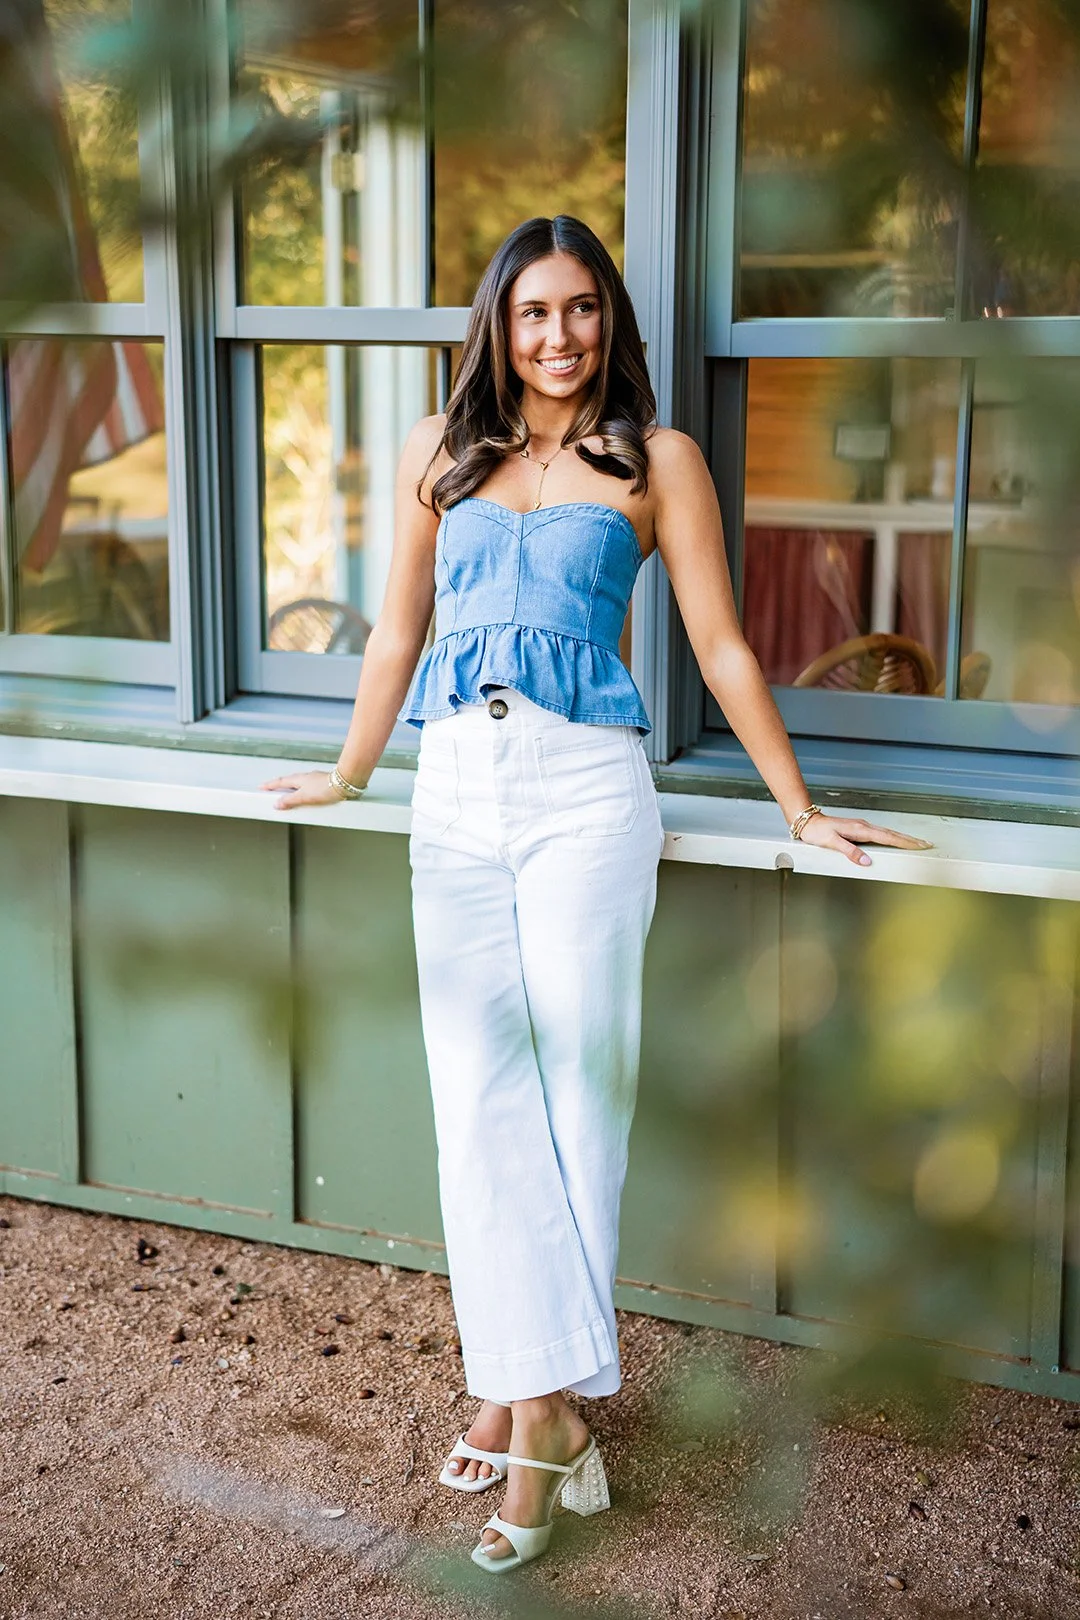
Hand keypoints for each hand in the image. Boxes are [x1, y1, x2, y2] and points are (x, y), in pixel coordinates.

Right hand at [260, 770, 342, 811]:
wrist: (344, 784)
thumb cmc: (326, 788)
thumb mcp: (304, 797)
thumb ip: (290, 800)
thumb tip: (277, 804)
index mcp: (298, 779)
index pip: (280, 782)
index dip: (270, 785)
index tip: (261, 787)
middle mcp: (306, 777)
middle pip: (289, 781)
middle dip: (280, 786)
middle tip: (273, 791)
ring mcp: (315, 779)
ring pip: (300, 784)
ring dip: (293, 789)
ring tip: (289, 797)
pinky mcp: (323, 783)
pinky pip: (309, 787)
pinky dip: (304, 791)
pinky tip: (308, 797)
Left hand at [796, 811, 933, 867]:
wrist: (808, 821)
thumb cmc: (818, 832)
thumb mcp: (831, 843)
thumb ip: (849, 851)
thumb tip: (866, 861)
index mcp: (860, 830)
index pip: (888, 837)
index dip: (905, 842)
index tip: (919, 846)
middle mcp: (864, 826)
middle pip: (892, 834)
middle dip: (910, 840)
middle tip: (927, 844)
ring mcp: (862, 827)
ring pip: (888, 833)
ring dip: (903, 838)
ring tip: (917, 843)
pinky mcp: (859, 829)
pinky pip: (881, 833)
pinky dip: (892, 837)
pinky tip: (896, 840)